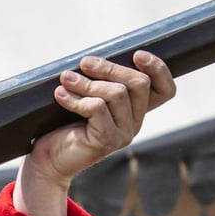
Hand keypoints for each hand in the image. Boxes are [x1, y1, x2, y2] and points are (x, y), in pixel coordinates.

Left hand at [16, 50, 175, 215]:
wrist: (48, 161)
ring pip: (117, 93)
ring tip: (65, 79)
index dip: (158, 69)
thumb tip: (93, 58)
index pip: (165, 90)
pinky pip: (97, 108)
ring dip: (87, 82)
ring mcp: (124, 134)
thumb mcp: (87, 98)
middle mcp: (135, 122)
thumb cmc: (64, 126)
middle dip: (110, 68)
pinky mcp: (107, 141)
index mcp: (135, 110)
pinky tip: (60, 95)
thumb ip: (100, 81)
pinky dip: (76, 98)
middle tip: (84, 63)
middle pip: (139, 83)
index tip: (137, 54)